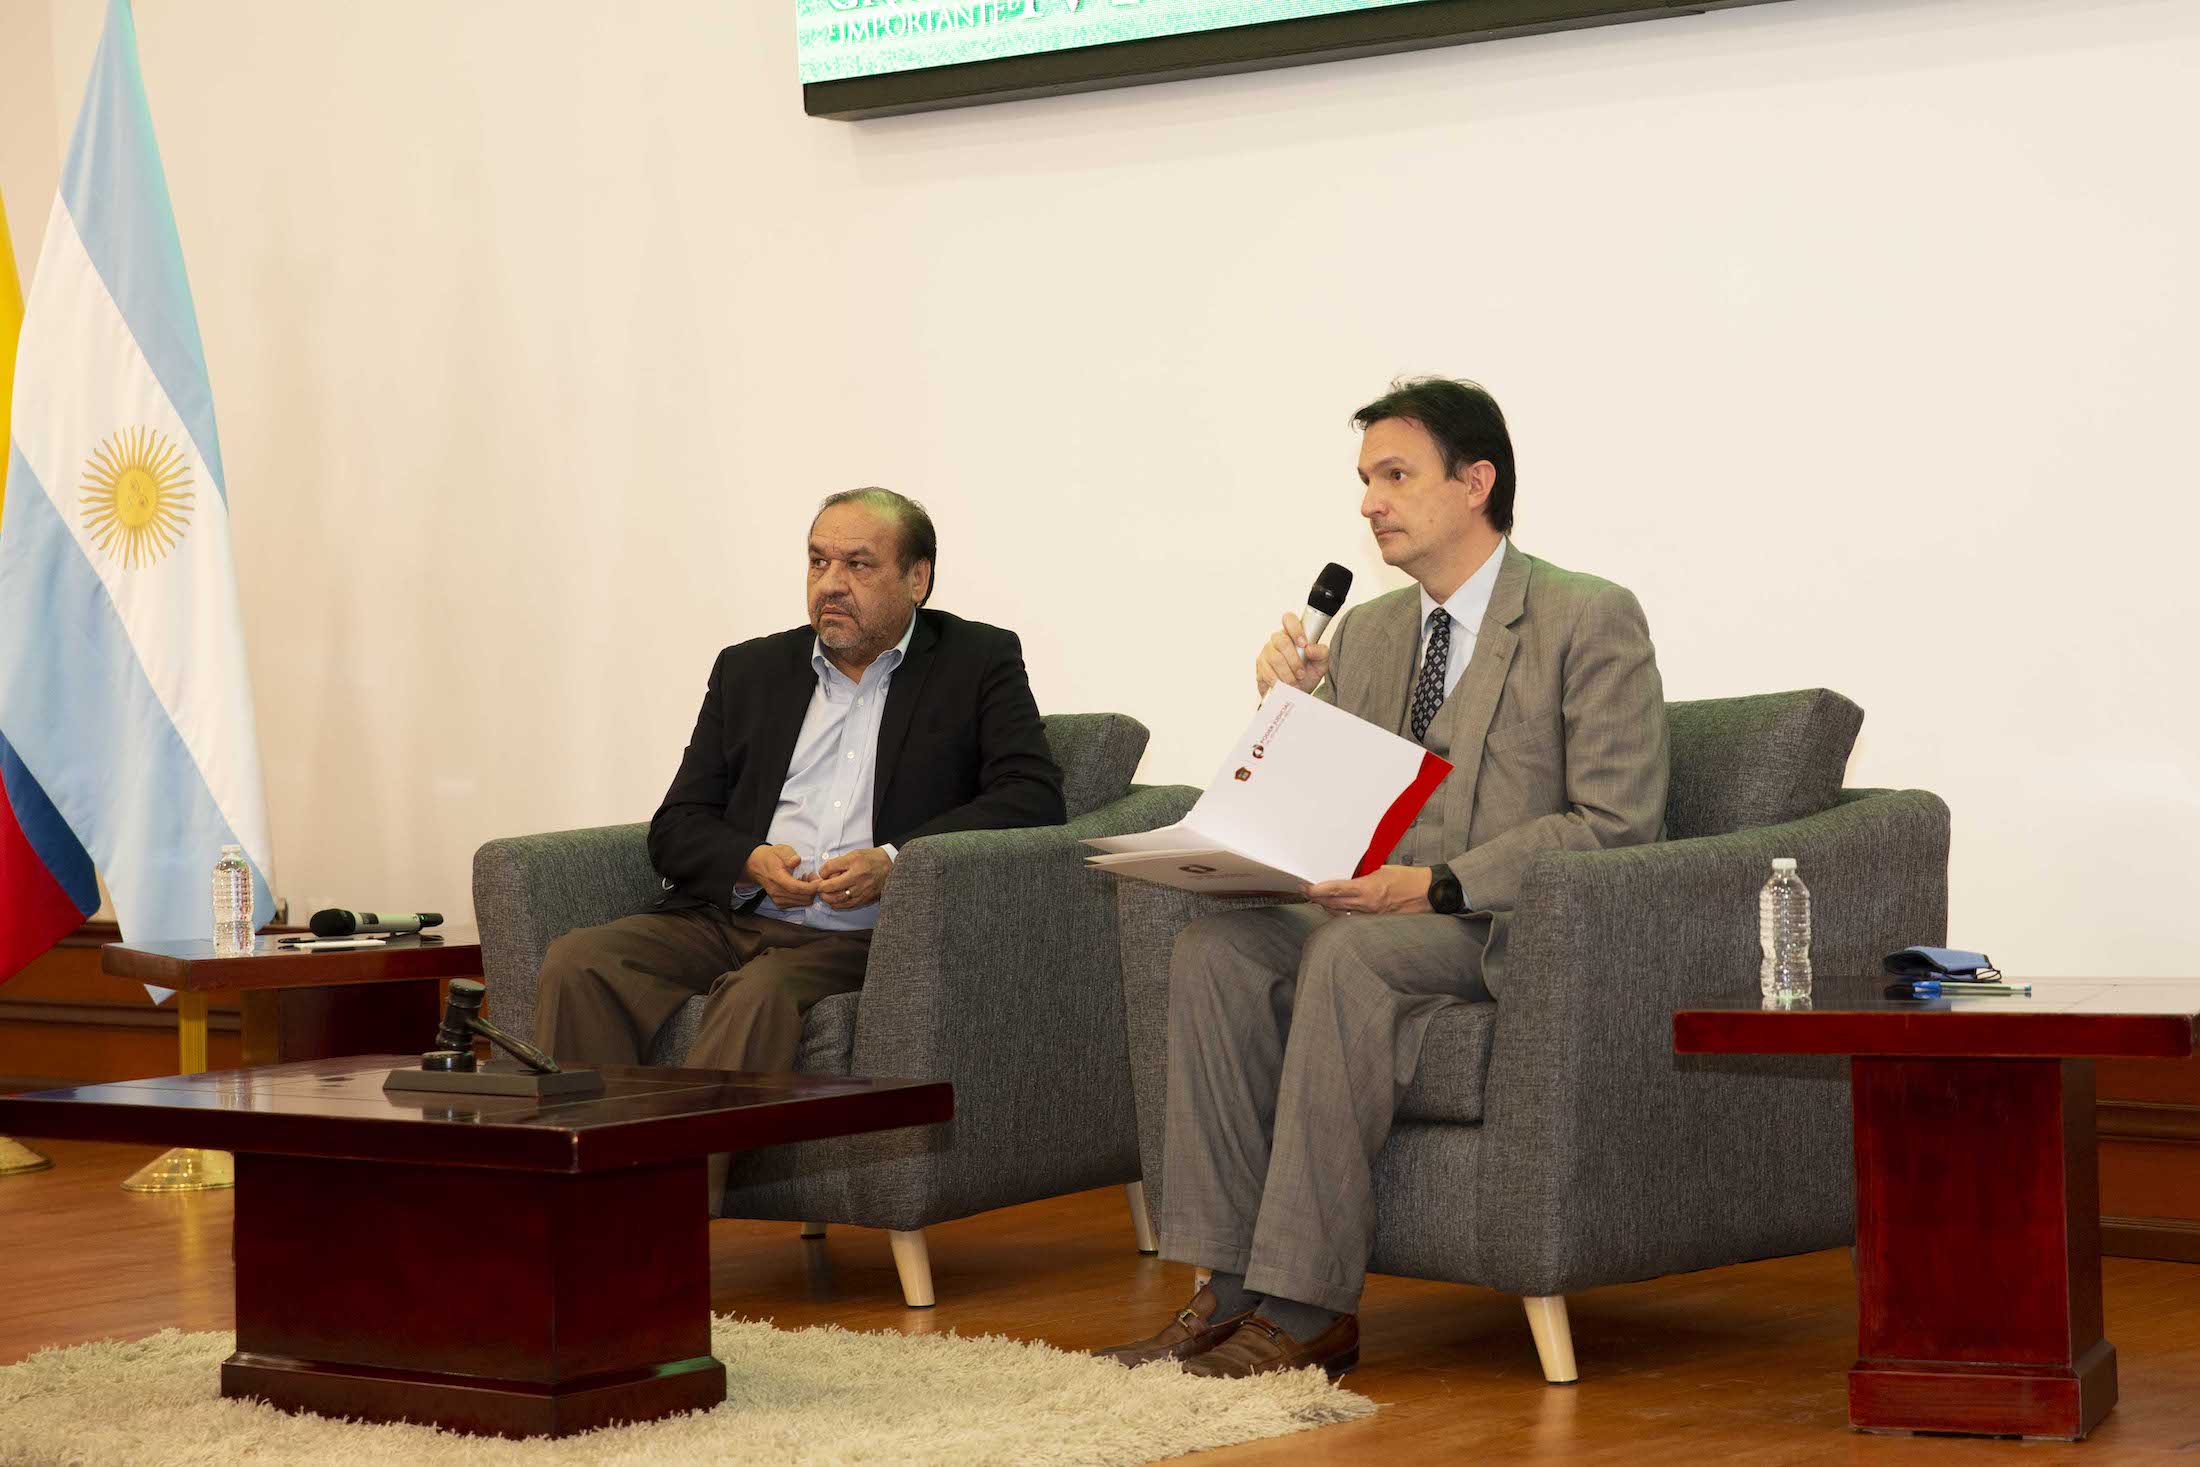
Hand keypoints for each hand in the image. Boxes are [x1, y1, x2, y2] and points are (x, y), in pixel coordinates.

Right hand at [745, 844, 822, 907]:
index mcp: (776, 878)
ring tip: (806, 878)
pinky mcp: (780, 903)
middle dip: (813, 888)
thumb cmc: (771, 856)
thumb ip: (789, 855)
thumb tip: (796, 861)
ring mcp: (778, 899)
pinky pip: (799, 903)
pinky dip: (804, 896)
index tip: (821, 880)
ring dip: (810, 892)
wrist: (757, 865)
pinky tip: (801, 884)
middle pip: (803, 897)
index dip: (811, 887)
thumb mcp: (781, 850)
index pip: (796, 888)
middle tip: (812, 875)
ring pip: (803, 902)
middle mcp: (776, 892)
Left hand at [814, 847, 892, 909]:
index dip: (822, 872)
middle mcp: (858, 877)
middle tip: (818, 887)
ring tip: (825, 895)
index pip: (829, 868)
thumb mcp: (855, 854)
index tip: (822, 873)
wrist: (892, 867)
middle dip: (820, 888)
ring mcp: (862, 890)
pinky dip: (837, 905)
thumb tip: (824, 874)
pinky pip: (847, 905)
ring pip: (837, 898)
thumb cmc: (871, 859)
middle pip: (831, 886)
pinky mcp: (866, 899)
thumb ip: (839, 863)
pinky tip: (834, 902)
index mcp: (854, 862)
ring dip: (827, 898)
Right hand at [1254, 611, 1330, 697]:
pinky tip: (1283, 685)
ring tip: (1294, 682)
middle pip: (1281, 642)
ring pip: (1274, 659)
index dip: (1296, 629)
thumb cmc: (1308, 673)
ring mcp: (1266, 652)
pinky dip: (1277, 681)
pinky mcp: (1260, 666)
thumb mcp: (1321, 663)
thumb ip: (1321, 653)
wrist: (1297, 693)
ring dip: (1286, 674)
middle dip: (1294, 661)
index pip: (1289, 619)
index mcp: (1292, 634)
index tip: (1304, 643)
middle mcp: (1277, 640)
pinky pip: (1266, 672)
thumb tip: (1310, 649)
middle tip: (1301, 673)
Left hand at [1304, 864, 1432, 915]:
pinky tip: (1336, 909)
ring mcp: (1372, 916)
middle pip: (1333, 904)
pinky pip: (1353, 920)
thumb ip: (1364, 873)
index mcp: (1368, 888)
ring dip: (1327, 907)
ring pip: (1341, 914)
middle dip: (1317, 898)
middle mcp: (1368, 905)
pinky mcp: (1377, 922)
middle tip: (1306, 891)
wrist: (1430, 894)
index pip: (1337, 890)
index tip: (1307, 887)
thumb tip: (1349, 874)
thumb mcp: (1383, 869)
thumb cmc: (1409, 878)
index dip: (1319, 890)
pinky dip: (1342, 914)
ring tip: (1318, 899)